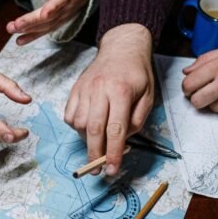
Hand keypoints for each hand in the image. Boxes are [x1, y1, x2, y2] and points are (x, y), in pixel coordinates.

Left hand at [6, 0, 90, 45]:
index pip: (60, 0)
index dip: (52, 8)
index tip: (44, 13)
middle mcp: (65, 5)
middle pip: (49, 17)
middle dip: (31, 22)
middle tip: (13, 26)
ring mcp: (62, 15)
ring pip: (46, 26)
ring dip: (28, 31)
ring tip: (12, 32)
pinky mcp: (57, 21)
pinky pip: (45, 31)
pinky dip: (32, 37)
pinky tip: (18, 43)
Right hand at [64, 24, 154, 175]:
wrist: (121, 47)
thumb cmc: (137, 74)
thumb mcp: (148, 96)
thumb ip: (136, 121)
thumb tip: (121, 141)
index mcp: (122, 92)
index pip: (115, 129)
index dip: (112, 153)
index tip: (111, 169)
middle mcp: (100, 90)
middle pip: (93, 129)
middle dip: (94, 154)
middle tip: (97, 170)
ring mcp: (85, 89)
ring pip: (78, 123)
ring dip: (86, 140)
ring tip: (96, 142)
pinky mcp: (75, 89)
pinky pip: (69, 115)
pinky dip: (75, 127)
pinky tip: (87, 127)